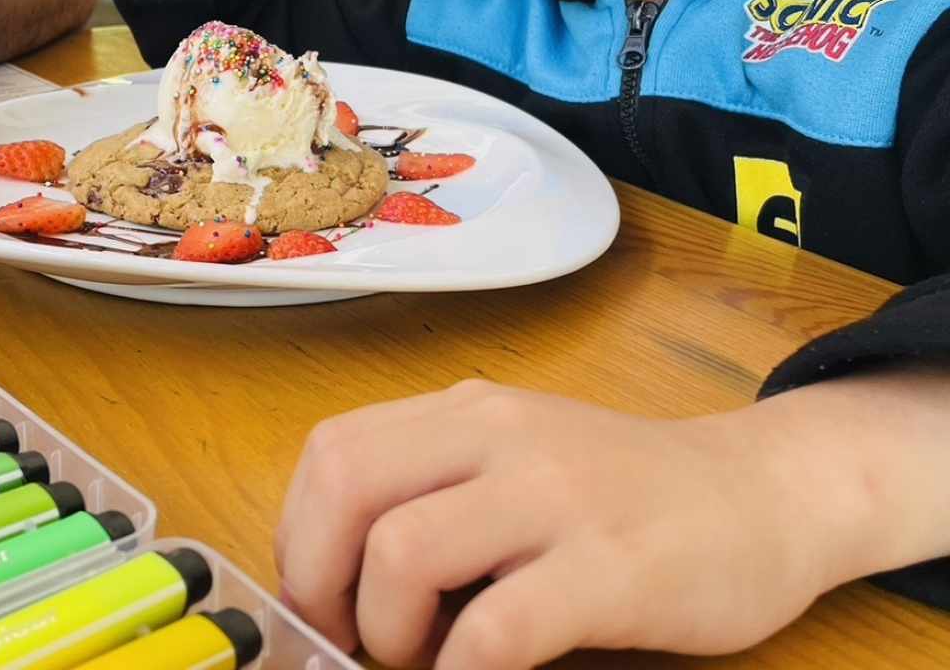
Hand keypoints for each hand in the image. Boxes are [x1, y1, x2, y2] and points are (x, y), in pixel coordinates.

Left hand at [275, 379, 856, 667]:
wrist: (756, 494)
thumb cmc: (622, 491)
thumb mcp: (516, 461)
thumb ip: (437, 488)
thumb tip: (337, 576)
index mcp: (467, 411)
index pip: (333, 451)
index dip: (300, 537)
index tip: (318, 600)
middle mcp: (499, 433)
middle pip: (346, 485)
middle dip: (318, 581)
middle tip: (349, 640)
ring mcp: (555, 494)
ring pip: (402, 552)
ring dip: (388, 632)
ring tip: (424, 660)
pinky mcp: (610, 566)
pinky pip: (496, 629)